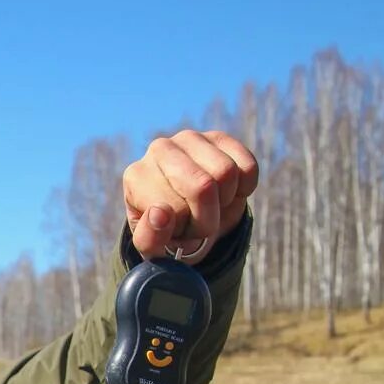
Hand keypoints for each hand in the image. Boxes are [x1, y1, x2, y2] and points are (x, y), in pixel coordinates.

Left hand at [123, 130, 258, 260]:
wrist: (188, 216)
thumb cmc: (167, 233)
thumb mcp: (154, 246)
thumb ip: (150, 238)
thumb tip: (160, 212)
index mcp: (135, 177)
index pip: (174, 209)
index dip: (186, 230)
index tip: (179, 231)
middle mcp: (159, 149)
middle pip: (203, 186)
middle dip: (209, 218)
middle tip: (200, 225)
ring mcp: (190, 138)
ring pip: (227, 172)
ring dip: (226, 202)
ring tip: (211, 207)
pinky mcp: (219, 137)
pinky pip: (247, 166)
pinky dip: (244, 189)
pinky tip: (226, 193)